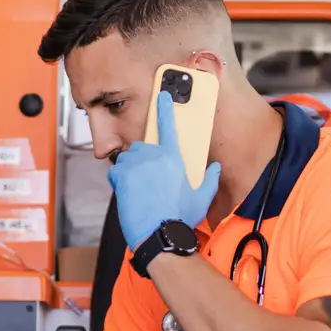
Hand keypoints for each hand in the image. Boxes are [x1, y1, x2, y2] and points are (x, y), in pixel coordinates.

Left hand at [109, 91, 221, 249]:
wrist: (160, 235)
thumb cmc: (180, 218)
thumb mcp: (202, 198)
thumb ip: (210, 179)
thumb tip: (215, 167)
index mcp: (174, 158)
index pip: (168, 127)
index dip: (165, 109)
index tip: (162, 95)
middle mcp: (153, 156)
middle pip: (142, 146)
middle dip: (142, 158)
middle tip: (147, 178)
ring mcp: (135, 165)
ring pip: (126, 158)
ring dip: (130, 169)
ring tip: (138, 188)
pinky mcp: (120, 176)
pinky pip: (115, 171)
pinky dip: (119, 180)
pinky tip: (129, 194)